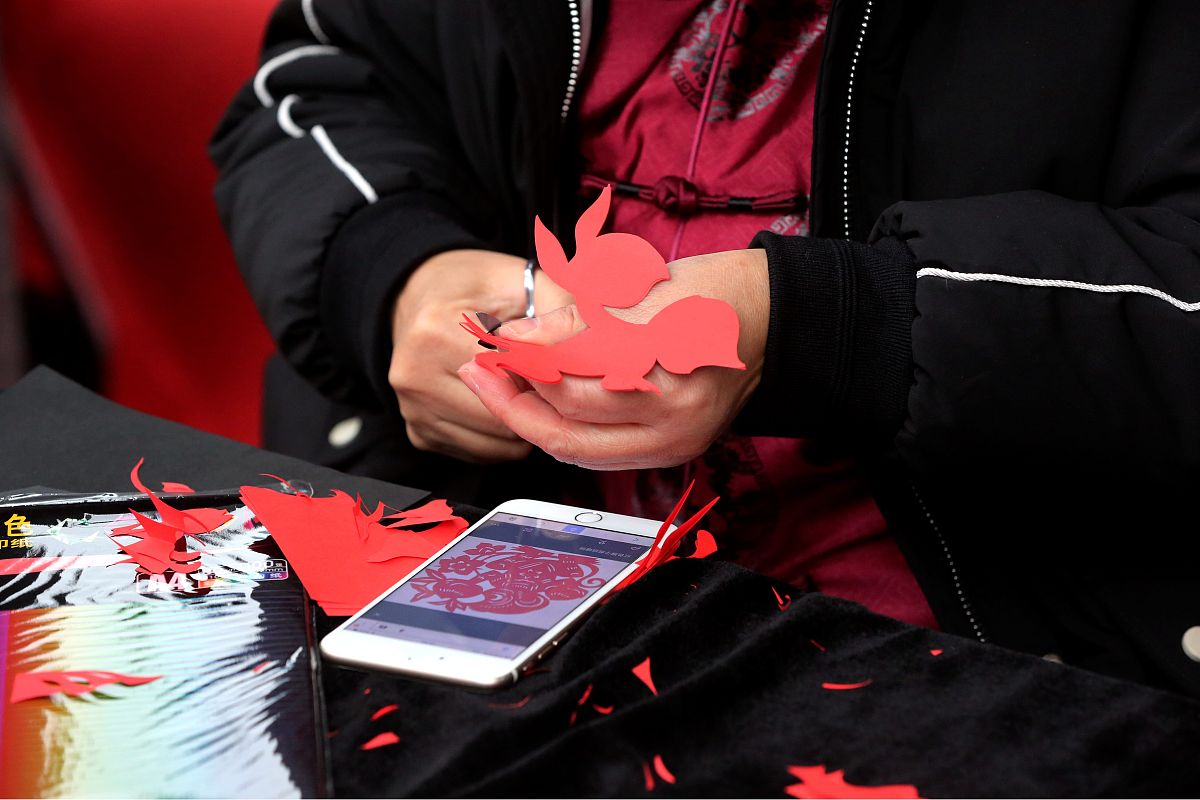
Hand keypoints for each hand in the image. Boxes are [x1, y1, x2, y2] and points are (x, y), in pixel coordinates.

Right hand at [390, 249, 571, 462]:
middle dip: (538, 404)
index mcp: (436, 333)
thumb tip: (596, 342)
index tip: (560, 365)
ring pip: (494, 442)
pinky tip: (509, 404)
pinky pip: (479, 451)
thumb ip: (557, 310)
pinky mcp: (419, 432)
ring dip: (524, 425)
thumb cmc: (473, 286)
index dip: (546, 378)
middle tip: (550, 380)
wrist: (417, 293)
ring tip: (529, 388)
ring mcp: (413, 408)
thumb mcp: (519, 281)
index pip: (510, 379)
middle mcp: (415, 375)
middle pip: (502, 417)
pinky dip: (503, 437)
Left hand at [458, 248, 768, 469]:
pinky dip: (560, 431)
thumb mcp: (645, 286)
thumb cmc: (716, 293)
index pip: (574, 370)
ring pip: (577, 446)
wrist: (774, 323)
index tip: (492, 339)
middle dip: (514, 395)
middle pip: (569, 419)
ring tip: (498, 384)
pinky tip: (535, 405)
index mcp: (672, 362)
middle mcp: (675, 415)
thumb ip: (577, 318)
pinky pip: (597, 454)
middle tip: (481, 366)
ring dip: (528, 418)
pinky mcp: (670, 454)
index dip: (524, 356)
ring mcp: (675, 443)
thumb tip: (517, 337)